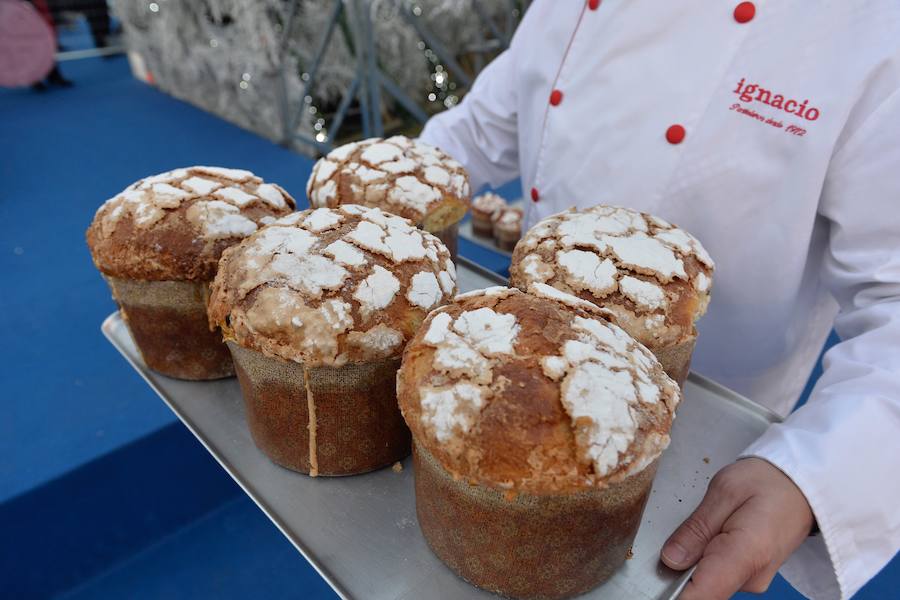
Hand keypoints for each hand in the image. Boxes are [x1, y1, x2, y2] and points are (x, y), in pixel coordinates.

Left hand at [661, 458, 813, 598]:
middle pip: (701, 589)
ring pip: (707, 582)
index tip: (657, 583)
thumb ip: (696, 528)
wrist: (802, 487)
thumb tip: (670, 560)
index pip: (703, 594)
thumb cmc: (768, 482)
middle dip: (679, 568)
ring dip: (693, 561)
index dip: (674, 592)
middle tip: (689, 530)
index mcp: (747, 554)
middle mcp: (752, 578)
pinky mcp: (748, 578)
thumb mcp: (724, 491)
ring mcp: (752, 581)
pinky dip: (705, 560)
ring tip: (708, 524)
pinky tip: (714, 534)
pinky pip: (717, 576)